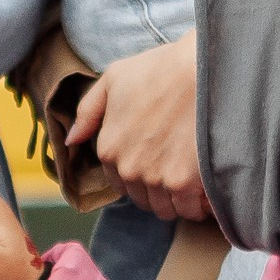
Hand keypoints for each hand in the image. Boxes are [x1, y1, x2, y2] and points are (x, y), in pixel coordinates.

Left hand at [76, 37, 206, 221]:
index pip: (120, 184)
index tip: (159, 163)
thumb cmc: (161, 69)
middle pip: (144, 200)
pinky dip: (200, 204)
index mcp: (109, 149)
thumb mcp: (114, 78)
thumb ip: (88, 111)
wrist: (205, 69)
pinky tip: (208, 188)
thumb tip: (72, 141)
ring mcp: (155, 178)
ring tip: (195, 181)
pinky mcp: (184, 183)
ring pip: (166, 209)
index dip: (140, 176)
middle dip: (158, 190)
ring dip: (179, 200)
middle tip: (178, 170)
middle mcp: (128, 169)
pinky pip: (190, 209)